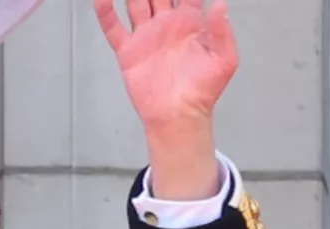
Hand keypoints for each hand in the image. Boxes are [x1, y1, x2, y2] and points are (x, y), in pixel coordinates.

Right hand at [95, 0, 237, 135]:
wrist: (180, 116)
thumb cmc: (204, 91)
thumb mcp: (223, 60)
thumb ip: (221, 31)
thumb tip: (220, 4)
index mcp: (188, 22)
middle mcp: (165, 24)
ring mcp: (145, 36)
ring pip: (134, 1)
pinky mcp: (129, 51)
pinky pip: (113, 27)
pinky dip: (105, 11)